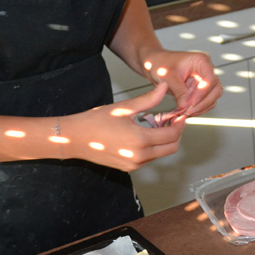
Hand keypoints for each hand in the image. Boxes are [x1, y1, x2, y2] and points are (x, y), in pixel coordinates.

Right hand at [66, 83, 183, 170]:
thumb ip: (148, 99)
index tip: (180, 115)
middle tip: (171, 120)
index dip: (180, 124)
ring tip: (154, 123)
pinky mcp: (128, 167)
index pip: (172, 135)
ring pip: (160, 154)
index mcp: (140, 140)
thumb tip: (164, 87)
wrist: (74, 138)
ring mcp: (133, 164)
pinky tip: (143, 133)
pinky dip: (152, 147)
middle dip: (175, 134)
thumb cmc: (96, 121)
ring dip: (163, 140)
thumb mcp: (124, 107)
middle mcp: (139, 156)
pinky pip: (148, 158)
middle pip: (171, 148)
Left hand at [140, 49, 221, 117]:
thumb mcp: (167, 75)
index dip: (203, 92)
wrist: (155, 65)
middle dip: (203, 102)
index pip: (210, 79)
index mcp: (201, 61)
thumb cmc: (160, 63)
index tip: (191, 103)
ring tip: (185, 112)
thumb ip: (178, 90)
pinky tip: (185, 111)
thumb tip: (186, 105)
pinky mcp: (200, 90)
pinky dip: (197, 109)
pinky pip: (205, 103)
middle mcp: (206, 71)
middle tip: (188, 110)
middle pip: (215, 90)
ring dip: (200, 108)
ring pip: (212, 98)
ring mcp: (204, 81)